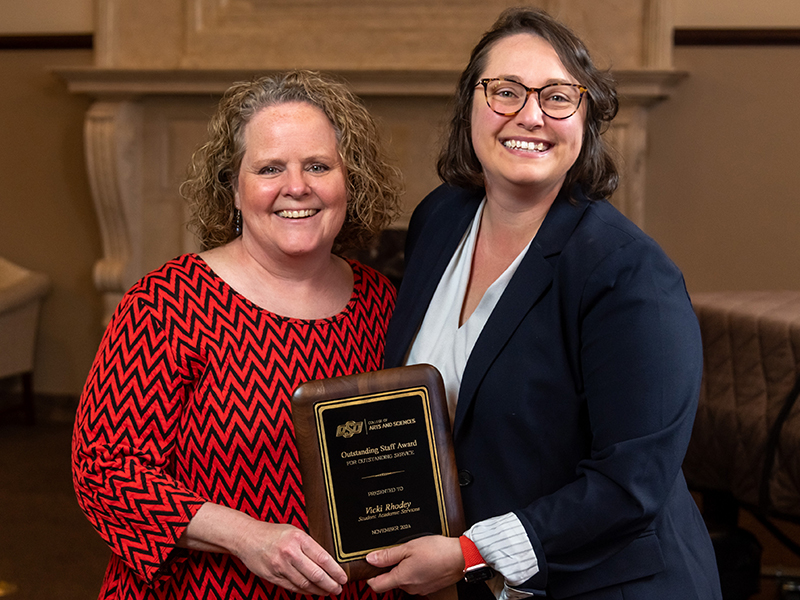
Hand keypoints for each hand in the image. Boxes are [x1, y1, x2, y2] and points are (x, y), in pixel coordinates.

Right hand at [233, 521, 347, 595]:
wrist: (247, 538)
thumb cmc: (273, 533)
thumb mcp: (294, 531)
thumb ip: (309, 545)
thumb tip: (328, 561)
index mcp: (299, 538)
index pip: (323, 558)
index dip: (335, 571)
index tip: (343, 577)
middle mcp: (290, 552)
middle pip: (316, 574)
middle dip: (330, 584)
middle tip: (339, 589)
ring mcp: (281, 566)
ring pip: (305, 584)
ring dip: (319, 590)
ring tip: (328, 592)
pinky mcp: (273, 577)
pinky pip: (293, 588)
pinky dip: (305, 592)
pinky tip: (313, 592)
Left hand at [366, 535, 463, 595]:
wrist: (461, 558)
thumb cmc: (437, 551)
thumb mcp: (408, 547)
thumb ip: (388, 555)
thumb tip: (371, 559)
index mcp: (402, 578)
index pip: (377, 586)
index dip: (370, 577)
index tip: (370, 567)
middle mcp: (410, 587)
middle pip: (391, 582)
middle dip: (390, 569)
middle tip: (396, 553)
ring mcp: (420, 589)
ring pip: (404, 581)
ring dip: (404, 570)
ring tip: (413, 554)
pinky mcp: (430, 587)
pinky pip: (416, 581)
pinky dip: (415, 572)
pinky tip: (423, 560)